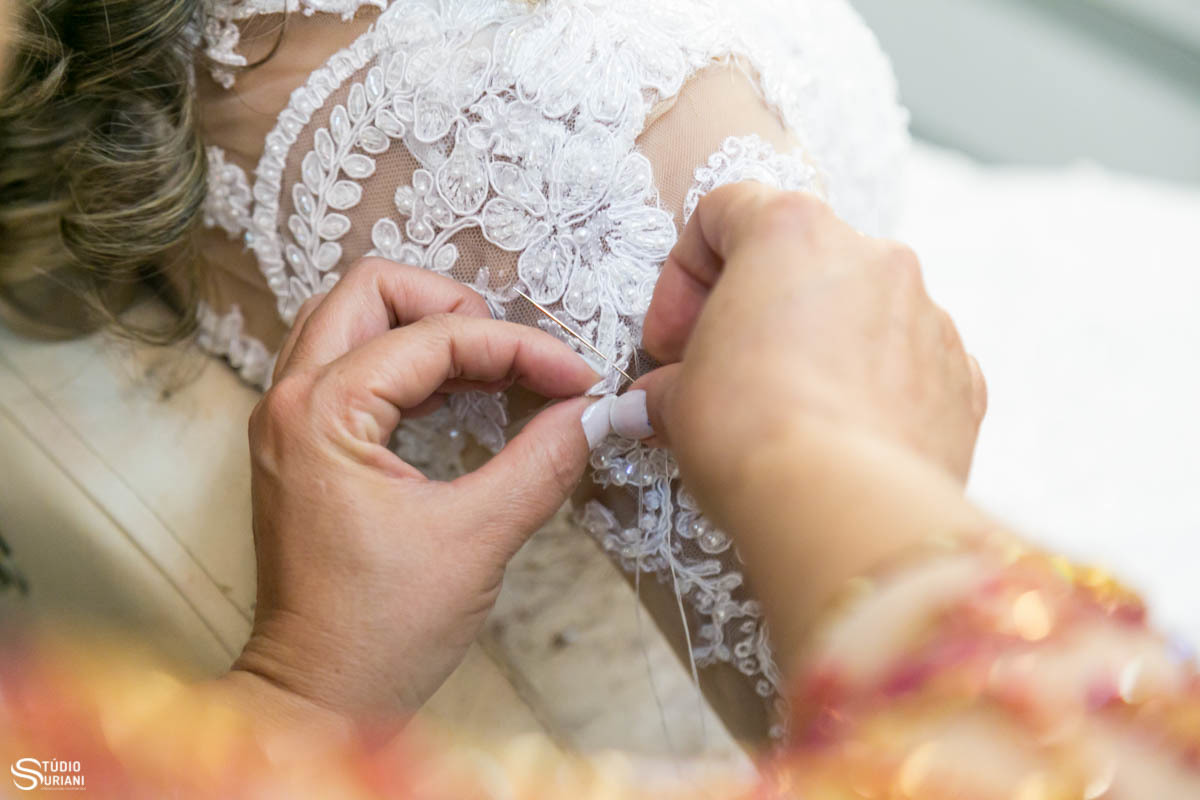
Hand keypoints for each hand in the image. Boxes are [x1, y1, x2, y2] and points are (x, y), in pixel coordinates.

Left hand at [230, 259, 595, 724]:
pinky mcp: (301, 447)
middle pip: (371, 290)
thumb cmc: (379, 632)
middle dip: (454, 304)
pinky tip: (461, 397)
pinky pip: (350, 366)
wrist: (318, 699)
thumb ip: (542, 461)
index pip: (435, 336)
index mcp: (321, 413)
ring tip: (493, 370)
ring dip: (426, 328)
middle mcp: (289, 400)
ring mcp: (287, 421)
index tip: (577, 377)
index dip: (519, 347)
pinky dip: (408, 365)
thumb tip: (592, 410)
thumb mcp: (479, 539)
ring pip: (353, 319)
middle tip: (515, 352)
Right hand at [635, 184, 985, 500]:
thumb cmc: (751, 432)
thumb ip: (671, 383)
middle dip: (752, 315)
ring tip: (780, 417)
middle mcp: (872, 256)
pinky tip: (835, 441)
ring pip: (858, 314)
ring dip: (815, 351)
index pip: (724, 212)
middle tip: (717, 376)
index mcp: (793, 232)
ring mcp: (928, 315)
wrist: (842, 510)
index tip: (669, 340)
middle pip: (798, 263)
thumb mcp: (679, 399)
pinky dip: (870, 392)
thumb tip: (659, 402)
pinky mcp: (962, 379)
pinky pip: (905, 368)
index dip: (682, 276)